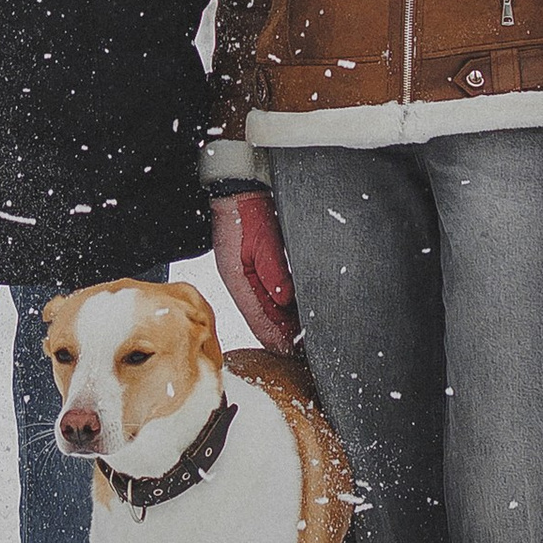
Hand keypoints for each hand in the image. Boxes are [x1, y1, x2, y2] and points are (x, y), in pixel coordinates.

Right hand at [211, 191, 298, 351]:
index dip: (276, 338)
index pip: (258, 319)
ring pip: (269, 310)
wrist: (238, 190)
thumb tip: (285, 300)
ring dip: (285, 323)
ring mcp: (249, 277)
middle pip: (264, 319)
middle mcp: (242, 283)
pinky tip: (297, 313)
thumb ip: (274, 271)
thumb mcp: (262, 240)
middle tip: (305, 350)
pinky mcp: (257, 269)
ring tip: (304, 338)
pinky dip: (284, 307)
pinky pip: (271, 296)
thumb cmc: (244, 212)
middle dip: (283, 336)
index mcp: (237, 279)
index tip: (293, 352)